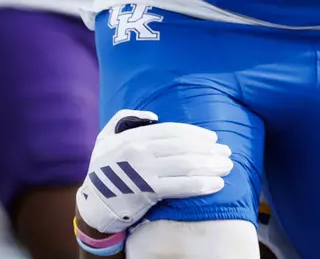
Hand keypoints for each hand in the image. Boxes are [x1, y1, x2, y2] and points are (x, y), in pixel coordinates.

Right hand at [77, 110, 233, 234]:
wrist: (92, 202)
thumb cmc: (102, 167)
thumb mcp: (106, 136)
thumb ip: (127, 118)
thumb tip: (154, 117)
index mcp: (134, 137)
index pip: (172, 131)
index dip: (195, 134)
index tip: (212, 139)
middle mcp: (141, 152)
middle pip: (184, 147)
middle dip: (209, 150)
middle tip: (227, 153)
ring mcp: (146, 173)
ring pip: (186, 166)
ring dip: (211, 166)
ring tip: (227, 167)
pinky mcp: (149, 193)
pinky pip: (181, 187)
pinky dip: (202, 184)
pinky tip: (216, 184)